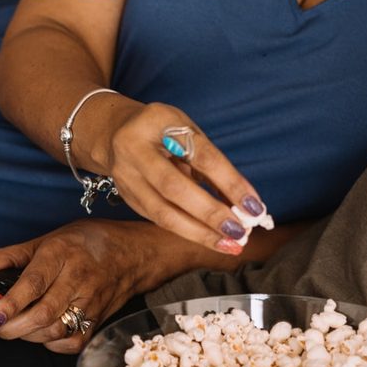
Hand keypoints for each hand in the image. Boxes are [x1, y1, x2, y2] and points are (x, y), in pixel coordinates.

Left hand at [0, 220, 179, 352]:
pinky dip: (51, 343)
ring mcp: (91, 302)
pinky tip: (44, 332)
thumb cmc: (89, 243)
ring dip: (29, 335)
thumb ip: (14, 255)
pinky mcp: (98, 320)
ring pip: (55, 331)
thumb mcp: (49, 238)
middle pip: (43, 314)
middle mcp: (78, 279)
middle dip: (13, 328)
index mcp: (62, 253)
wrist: (134, 254)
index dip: (10, 304)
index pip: (33, 283)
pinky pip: (71, 342)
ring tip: (18, 327)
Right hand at [86, 98, 269, 255]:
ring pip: (163, 213)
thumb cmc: (162, 131)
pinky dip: (189, 232)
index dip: (229, 182)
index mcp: (158, 122)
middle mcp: (136, 149)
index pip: (200, 155)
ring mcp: (126, 176)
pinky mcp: (127, 198)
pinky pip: (160, 220)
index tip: (254, 206)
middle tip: (241, 231)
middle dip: (211, 214)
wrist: (112, 132)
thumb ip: (212, 163)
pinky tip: (212, 240)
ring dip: (200, 233)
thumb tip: (244, 202)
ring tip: (230, 245)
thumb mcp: (187, 131)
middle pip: (174, 188)